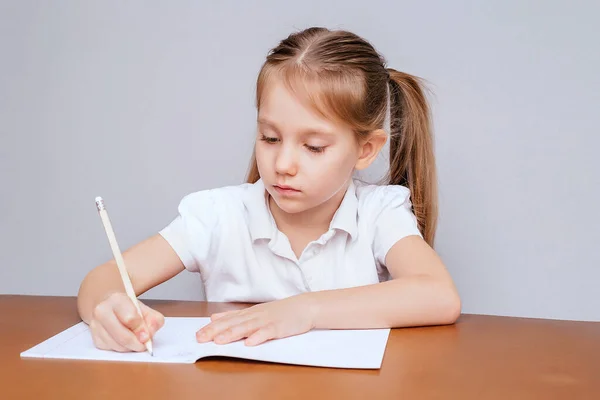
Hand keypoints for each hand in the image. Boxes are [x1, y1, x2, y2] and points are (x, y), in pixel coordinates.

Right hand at [89, 292, 164, 351]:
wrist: (108, 304)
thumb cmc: (128, 307)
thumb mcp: (145, 308)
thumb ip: (153, 320)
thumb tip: (148, 335)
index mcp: (117, 300)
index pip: (130, 318)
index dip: (141, 330)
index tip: (147, 336)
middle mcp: (102, 311)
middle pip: (122, 336)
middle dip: (136, 343)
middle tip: (144, 344)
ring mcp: (96, 325)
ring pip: (116, 345)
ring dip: (129, 347)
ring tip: (135, 340)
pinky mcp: (94, 337)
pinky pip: (111, 349)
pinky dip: (121, 348)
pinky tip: (124, 340)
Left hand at [196, 294, 317, 345]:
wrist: (304, 306)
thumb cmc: (280, 311)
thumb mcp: (255, 311)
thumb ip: (235, 315)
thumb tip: (214, 317)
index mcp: (249, 313)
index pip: (227, 320)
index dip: (212, 328)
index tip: (198, 334)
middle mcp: (255, 316)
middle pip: (233, 324)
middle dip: (216, 332)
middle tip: (201, 338)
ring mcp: (267, 321)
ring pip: (247, 328)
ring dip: (232, 334)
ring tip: (219, 341)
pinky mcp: (279, 327)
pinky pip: (267, 333)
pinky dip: (258, 337)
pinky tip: (250, 343)